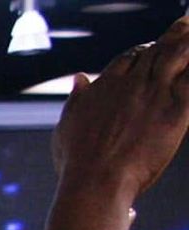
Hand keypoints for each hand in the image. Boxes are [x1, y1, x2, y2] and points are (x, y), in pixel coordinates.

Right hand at [54, 18, 188, 195]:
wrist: (96, 181)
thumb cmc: (77, 162)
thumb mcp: (67, 126)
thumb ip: (77, 99)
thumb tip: (79, 79)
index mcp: (106, 85)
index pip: (130, 57)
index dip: (142, 52)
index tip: (148, 54)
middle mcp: (132, 84)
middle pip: (157, 50)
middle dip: (169, 41)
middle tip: (181, 34)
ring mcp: (155, 94)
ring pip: (179, 55)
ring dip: (187, 45)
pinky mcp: (177, 110)